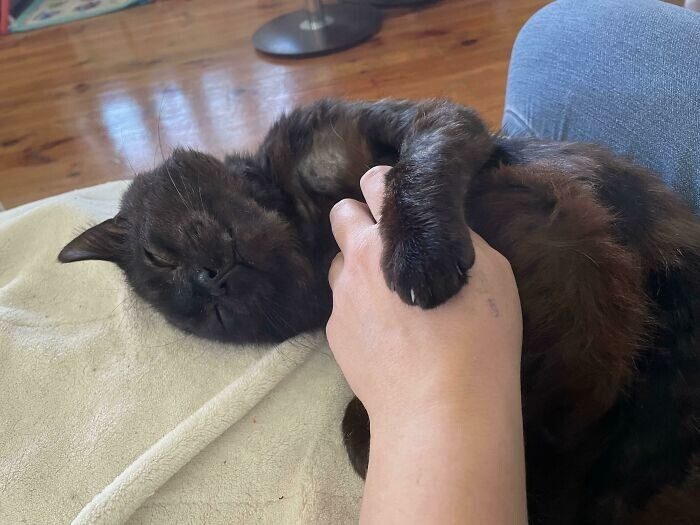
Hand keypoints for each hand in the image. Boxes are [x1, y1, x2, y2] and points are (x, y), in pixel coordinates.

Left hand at [327, 166, 526, 523]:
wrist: (441, 407)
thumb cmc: (476, 335)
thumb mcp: (489, 270)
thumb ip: (456, 235)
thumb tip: (440, 224)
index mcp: (396, 234)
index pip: (375, 182)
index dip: (388, 186)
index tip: (401, 201)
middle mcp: (358, 259)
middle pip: (342, 215)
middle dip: (360, 220)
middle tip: (389, 244)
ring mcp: (342, 297)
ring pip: (340, 264)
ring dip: (359, 268)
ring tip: (390, 298)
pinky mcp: (335, 333)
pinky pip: (343, 306)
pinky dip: (360, 309)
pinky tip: (387, 335)